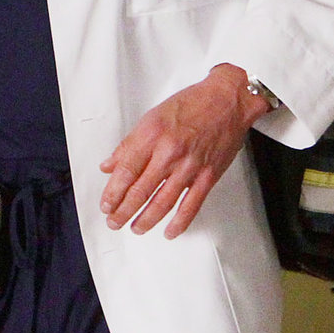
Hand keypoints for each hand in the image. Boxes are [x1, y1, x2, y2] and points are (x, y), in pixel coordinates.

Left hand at [98, 63, 270, 238]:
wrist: (227, 101)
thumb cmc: (190, 105)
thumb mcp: (151, 117)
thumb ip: (129, 144)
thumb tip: (109, 165)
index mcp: (151, 135)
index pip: (125, 170)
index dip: (113, 192)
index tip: (106, 204)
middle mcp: (169, 152)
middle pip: (141, 189)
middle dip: (124, 210)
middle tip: (114, 221)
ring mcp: (190, 166)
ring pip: (163, 201)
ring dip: (146, 219)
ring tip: (135, 228)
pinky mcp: (208, 175)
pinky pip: (191, 204)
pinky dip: (179, 222)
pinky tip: (169, 231)